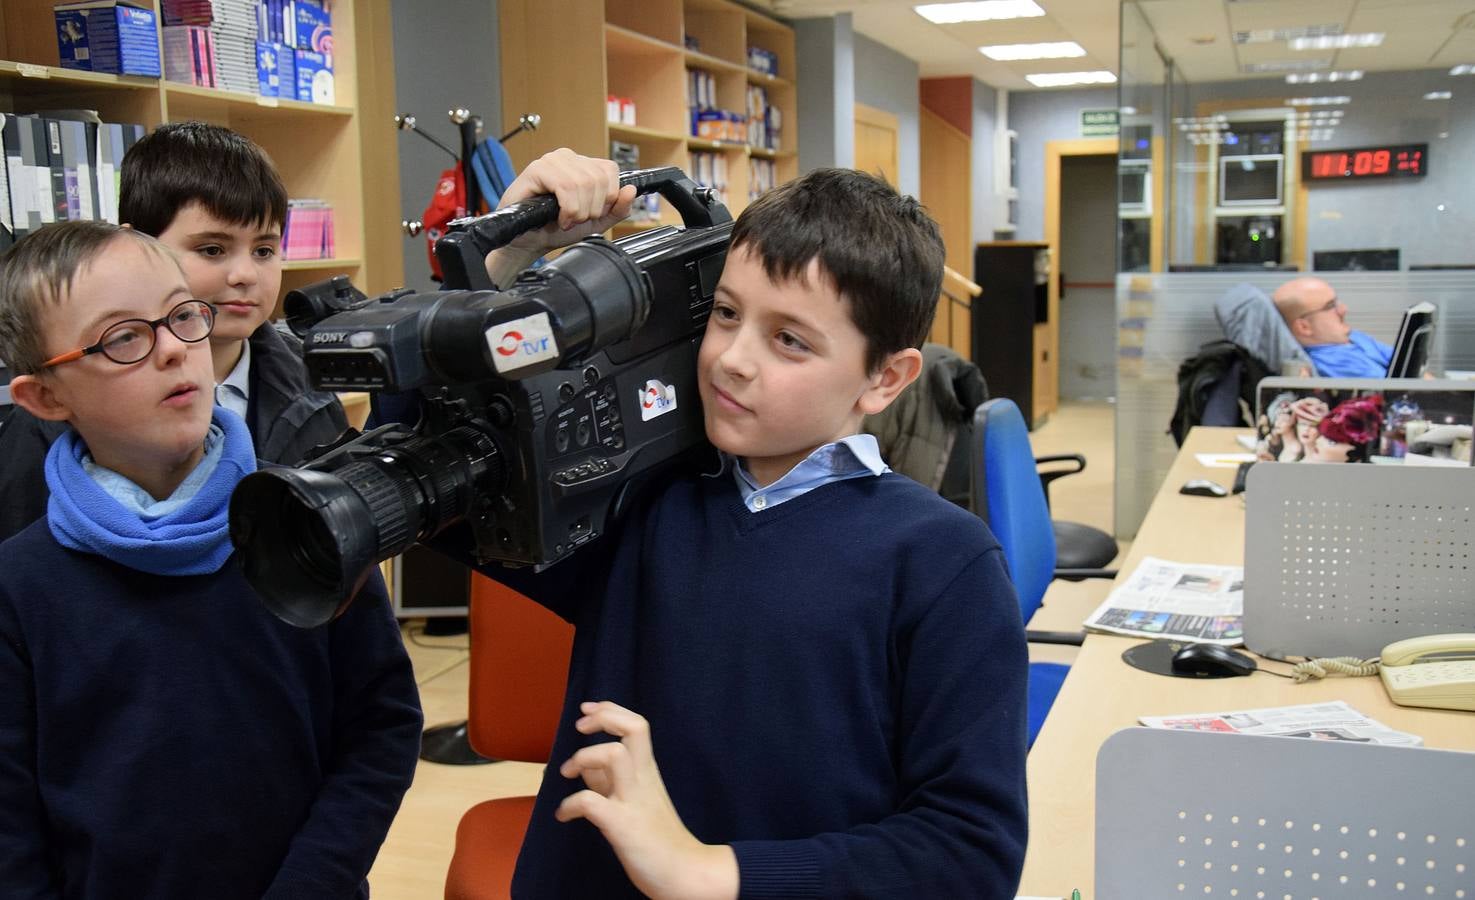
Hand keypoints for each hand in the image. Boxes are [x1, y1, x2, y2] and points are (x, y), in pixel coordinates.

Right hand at [483, 149, 636, 285]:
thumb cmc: (557, 228)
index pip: (610, 170)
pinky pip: (565, 186)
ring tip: (567, 220)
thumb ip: (617, 208)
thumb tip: (631, 189)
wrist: (531, 241)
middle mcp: (568, 157)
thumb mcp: (596, 222)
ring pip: (583, 183)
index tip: (593, 214)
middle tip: (577, 220)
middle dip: (592, 208)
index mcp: (583, 164)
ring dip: (578, 211)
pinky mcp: (536, 169)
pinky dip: (567, 208)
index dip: (608, 197)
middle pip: (599, 179)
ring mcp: (552, 161)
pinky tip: (559, 218)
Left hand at [556, 701, 738, 899]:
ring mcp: (634, 800)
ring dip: (584, 757)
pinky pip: (591, 802)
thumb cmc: (658, 836)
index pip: (636, 724)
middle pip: (633, 728)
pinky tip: (564, 814)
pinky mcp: (623, 825)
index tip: (588, 710)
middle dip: (603, 718)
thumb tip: (583, 766)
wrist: (684, 872)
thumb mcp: (634, 799)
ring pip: (614, 755)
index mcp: (648, 770)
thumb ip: (609, 780)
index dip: (609, 710)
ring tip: (567, 773)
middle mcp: (643, 778)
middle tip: (580, 728)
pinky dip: (570, 804)